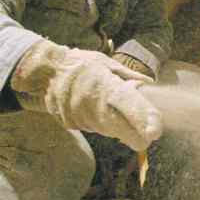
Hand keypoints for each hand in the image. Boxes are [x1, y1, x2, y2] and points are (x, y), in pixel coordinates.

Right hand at [11, 41, 161, 150]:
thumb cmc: (80, 64)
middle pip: (119, 128)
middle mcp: (90, 103)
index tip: (155, 130)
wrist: (44, 72)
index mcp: (102, 84)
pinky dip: (104, 124)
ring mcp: (79, 116)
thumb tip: (149, 83)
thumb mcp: (106, 63)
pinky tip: (102, 114)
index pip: (126, 104)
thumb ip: (128, 76)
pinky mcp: (71, 124)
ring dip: (121, 127)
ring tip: (122, 116)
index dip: (141, 118)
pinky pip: (95, 129)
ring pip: (109, 130)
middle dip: (136, 135)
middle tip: (149, 136)